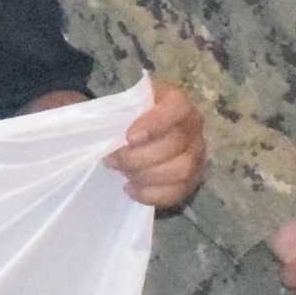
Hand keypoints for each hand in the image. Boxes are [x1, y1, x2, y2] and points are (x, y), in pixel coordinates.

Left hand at [108, 83, 209, 212]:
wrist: (137, 132)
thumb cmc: (128, 116)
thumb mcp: (120, 105)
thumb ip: (114, 111)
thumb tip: (98, 125)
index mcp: (176, 100)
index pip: (177, 107)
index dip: (155, 124)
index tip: (129, 138)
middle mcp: (193, 124)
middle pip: (176, 144)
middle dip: (139, 157)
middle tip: (113, 160)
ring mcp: (197, 152)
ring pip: (182, 170)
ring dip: (146, 176)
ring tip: (123, 173)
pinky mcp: (193, 178)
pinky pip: (179, 192)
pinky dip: (151, 195)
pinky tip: (130, 188)